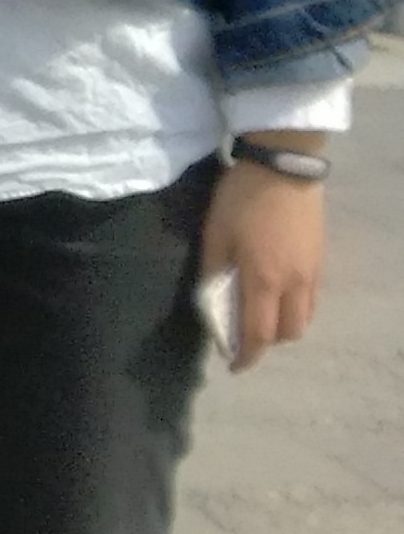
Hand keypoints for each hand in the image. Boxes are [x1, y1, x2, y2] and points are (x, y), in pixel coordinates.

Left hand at [203, 159, 326, 367]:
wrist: (283, 166)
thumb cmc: (241, 200)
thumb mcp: (215, 235)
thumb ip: (214, 272)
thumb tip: (212, 303)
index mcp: (264, 280)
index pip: (259, 332)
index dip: (247, 354)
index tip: (235, 366)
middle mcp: (294, 283)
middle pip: (289, 332)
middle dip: (267, 343)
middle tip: (245, 337)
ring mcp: (312, 271)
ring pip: (305, 317)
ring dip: (284, 326)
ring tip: (261, 316)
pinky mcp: (320, 258)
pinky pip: (312, 298)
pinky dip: (296, 307)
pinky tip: (278, 294)